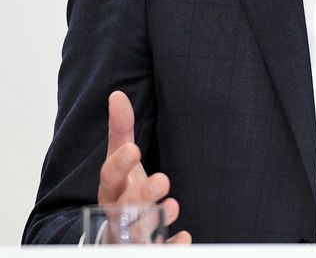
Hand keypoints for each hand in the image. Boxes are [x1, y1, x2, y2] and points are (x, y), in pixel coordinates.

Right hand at [98, 91, 191, 243]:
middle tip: (163, 180)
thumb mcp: (120, 160)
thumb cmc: (122, 190)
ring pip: (138, 232)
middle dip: (142, 194)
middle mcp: (117, 212)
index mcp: (111, 189)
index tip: (134, 149)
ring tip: (172, 206)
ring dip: (155, 219)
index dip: (119, 164)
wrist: (117, 233)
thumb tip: (117, 96)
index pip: (109, 176)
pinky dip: (169, 247)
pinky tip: (184, 237)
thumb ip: (120, 131)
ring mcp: (130, 235)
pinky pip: (157, 252)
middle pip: (125, 206)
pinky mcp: (147, 250)